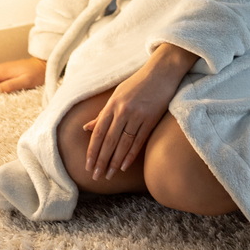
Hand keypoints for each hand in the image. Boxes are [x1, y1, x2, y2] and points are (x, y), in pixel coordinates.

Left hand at [84, 44, 197, 181]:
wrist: (162, 72)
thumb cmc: (138, 83)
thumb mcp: (117, 94)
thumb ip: (103, 113)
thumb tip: (87, 128)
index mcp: (112, 104)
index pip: (99, 132)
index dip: (92, 150)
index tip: (87, 165)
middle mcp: (123, 110)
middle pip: (109, 140)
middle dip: (101, 160)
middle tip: (95, 176)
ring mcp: (137, 115)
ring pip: (123, 144)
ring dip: (115, 161)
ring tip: (108, 175)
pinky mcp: (151, 119)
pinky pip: (139, 141)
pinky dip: (130, 155)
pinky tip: (124, 166)